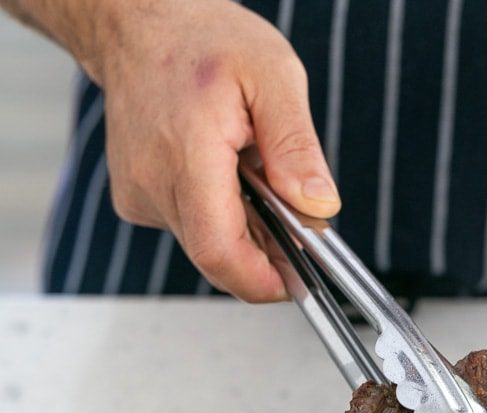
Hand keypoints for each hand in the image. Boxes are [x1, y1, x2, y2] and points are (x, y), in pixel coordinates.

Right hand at [93, 0, 338, 300]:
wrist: (138, 22)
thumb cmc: (202, 39)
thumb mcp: (273, 75)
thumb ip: (297, 147)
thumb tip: (318, 208)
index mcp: (188, 151)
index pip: (220, 250)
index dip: (262, 280)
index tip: (296, 281)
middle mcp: (152, 180)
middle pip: (218, 255)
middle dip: (264, 250)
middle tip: (291, 214)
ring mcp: (139, 193)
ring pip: (206, 245)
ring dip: (243, 227)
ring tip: (251, 173)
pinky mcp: (135, 200)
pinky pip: (190, 229)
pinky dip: (219, 215)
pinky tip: (223, 174)